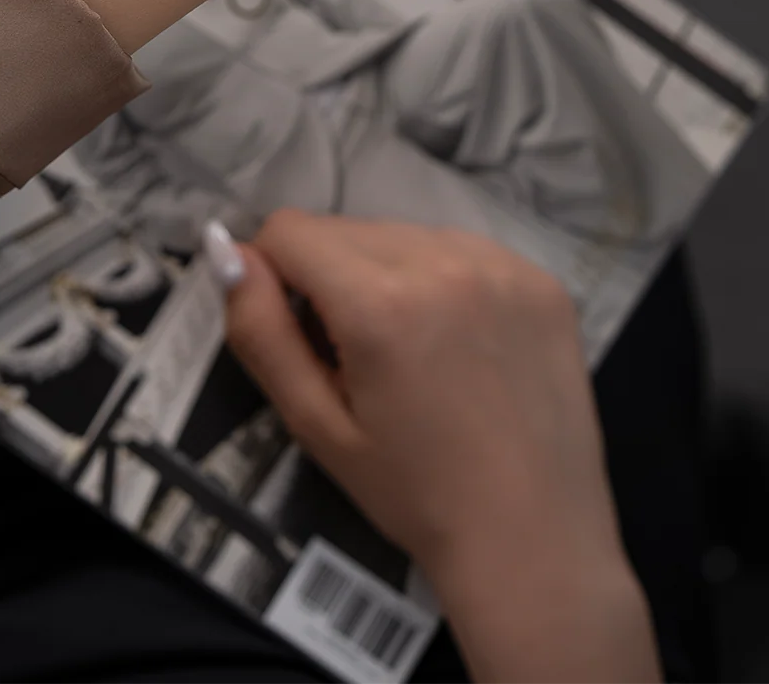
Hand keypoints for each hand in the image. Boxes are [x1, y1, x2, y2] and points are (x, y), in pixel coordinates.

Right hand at [221, 211, 661, 683]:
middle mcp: (443, 261)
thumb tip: (227, 252)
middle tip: (357, 359)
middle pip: (346, 230)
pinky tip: (461, 346)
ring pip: (403, 235)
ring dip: (387, 275)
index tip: (297, 333)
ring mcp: (502, 264)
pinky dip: (444, 281)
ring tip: (412, 355)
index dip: (274, 275)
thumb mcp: (316, 425)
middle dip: (331, 280)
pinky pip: (463, 250)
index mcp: (381, 302)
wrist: (533, 539)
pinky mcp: (541, 279)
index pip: (290, 231)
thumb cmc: (414, 493)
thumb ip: (261, 332)